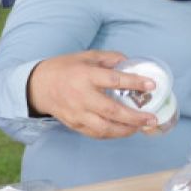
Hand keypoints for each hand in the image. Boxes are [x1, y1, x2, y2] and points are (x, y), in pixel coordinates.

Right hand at [26, 50, 157, 138]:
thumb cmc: (65, 68)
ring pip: (105, 128)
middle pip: (111, 111)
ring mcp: (77, 113)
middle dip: (134, 117)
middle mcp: (82, 96)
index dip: (134, 83)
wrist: (38, 86)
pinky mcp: (74, 124)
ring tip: (141, 127)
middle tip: (151, 118)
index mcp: (86, 75)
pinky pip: (96, 133)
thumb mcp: (86, 56)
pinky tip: (124, 130)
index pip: (114, 80)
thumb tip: (130, 62)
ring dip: (126, 130)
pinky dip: (112, 134)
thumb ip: (109, 58)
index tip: (151, 85)